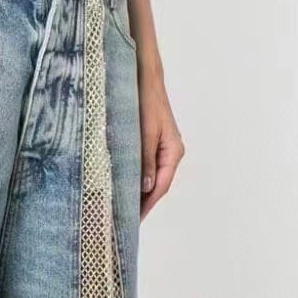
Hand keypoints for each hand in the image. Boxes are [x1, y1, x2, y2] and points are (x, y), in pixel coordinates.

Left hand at [138, 67, 183, 219]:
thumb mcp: (144, 133)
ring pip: (152, 177)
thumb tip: (145, 188)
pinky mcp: (153, 142)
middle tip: (125, 220)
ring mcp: (163, 148)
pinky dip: (137, 178)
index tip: (135, 220)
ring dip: (139, 192)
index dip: (148, 204)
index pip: (161, 186)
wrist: (144, 77)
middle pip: (158, 185)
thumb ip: (145, 161)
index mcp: (173, 152)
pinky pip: (147, 166)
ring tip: (123, 208)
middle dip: (143, 202)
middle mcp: (171, 152)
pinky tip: (125, 186)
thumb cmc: (145, 101)